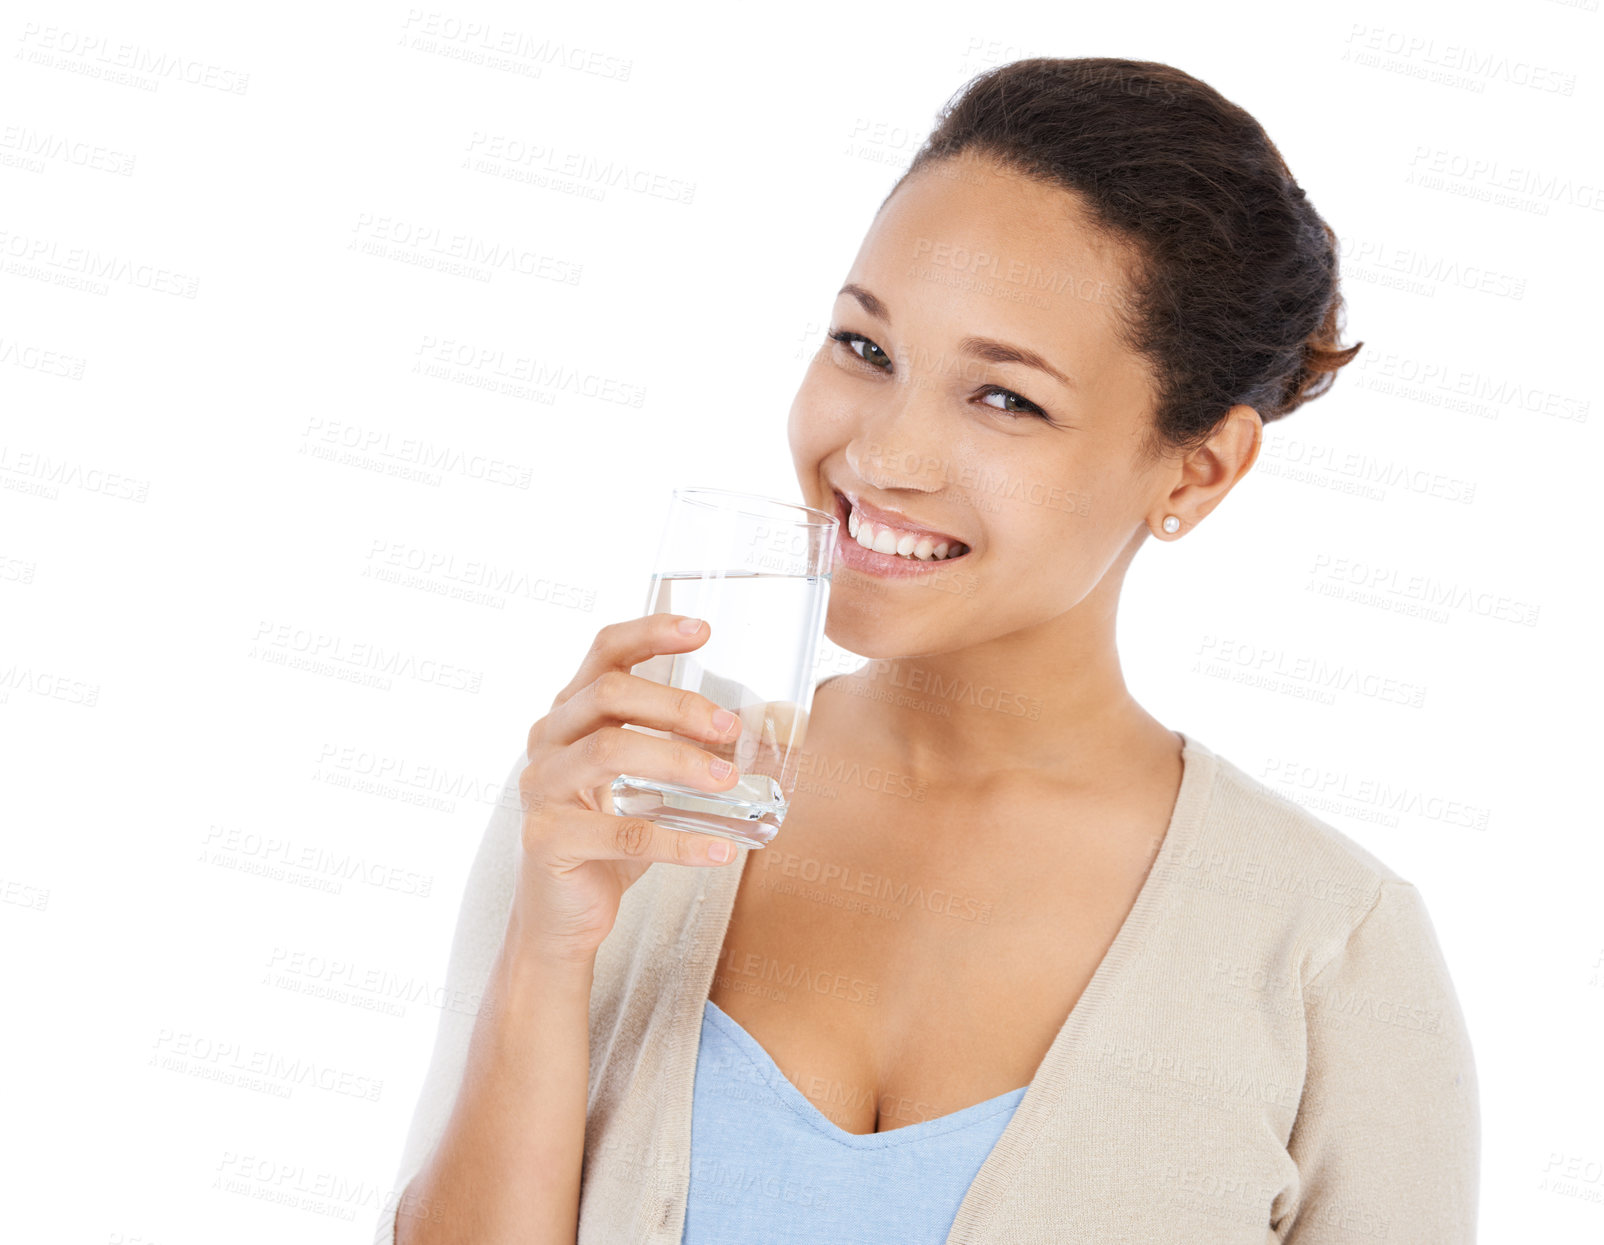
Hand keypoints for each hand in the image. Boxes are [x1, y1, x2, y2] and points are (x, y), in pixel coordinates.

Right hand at [510, 613, 745, 963]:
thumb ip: (688, 750)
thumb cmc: (612, 839)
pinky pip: (620, 834)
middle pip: (609, 696)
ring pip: (608, 752)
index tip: (703, 630)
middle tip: (731, 729)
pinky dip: (678, 843)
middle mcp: (548, 740)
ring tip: (728, 782)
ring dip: (678, 762)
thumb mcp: (647, 784)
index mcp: (571, 714)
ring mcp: (540, 789)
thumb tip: (772, 723)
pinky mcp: (547, 840)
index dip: (650, 633)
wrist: (562, 916)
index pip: (604, 653)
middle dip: (677, 706)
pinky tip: (721, 850)